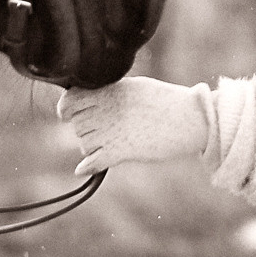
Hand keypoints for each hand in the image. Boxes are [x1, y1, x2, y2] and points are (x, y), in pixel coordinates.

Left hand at [57, 77, 206, 175]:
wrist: (189, 117)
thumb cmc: (165, 101)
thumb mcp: (134, 87)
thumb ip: (109, 93)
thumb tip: (88, 101)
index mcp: (109, 91)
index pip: (70, 101)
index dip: (66, 109)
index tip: (67, 114)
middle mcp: (105, 110)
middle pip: (78, 125)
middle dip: (86, 129)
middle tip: (106, 129)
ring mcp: (111, 131)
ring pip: (85, 144)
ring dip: (93, 146)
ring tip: (116, 141)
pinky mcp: (119, 151)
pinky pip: (92, 163)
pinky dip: (87, 167)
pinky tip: (84, 169)